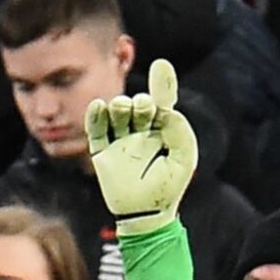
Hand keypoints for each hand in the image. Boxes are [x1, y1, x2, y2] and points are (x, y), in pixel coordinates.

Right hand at [85, 56, 197, 233]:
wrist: (146, 215)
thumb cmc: (168, 188)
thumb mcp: (184, 158)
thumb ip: (180, 131)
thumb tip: (166, 109)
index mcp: (162, 131)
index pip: (161, 102)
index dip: (162, 83)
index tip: (161, 65)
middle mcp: (140, 133)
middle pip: (138, 106)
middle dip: (141, 103)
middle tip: (143, 106)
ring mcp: (121, 142)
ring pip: (117, 114)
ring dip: (119, 106)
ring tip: (122, 107)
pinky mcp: (103, 153)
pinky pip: (97, 130)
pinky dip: (96, 116)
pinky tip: (99, 106)